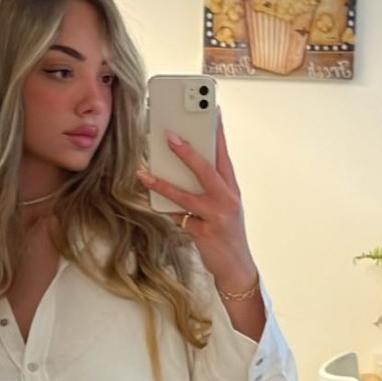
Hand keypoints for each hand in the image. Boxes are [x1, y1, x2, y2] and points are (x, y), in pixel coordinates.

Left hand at [137, 114, 256, 289]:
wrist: (237, 268)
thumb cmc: (227, 234)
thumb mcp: (224, 207)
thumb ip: (209, 188)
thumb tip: (182, 169)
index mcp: (231, 189)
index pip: (224, 155)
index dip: (217, 133)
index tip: (211, 112)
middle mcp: (226, 199)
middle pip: (206, 169)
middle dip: (187, 151)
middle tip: (169, 135)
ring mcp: (216, 216)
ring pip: (186, 195)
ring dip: (163, 183)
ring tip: (144, 173)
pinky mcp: (204, 233)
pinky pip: (178, 218)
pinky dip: (164, 210)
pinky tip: (150, 200)